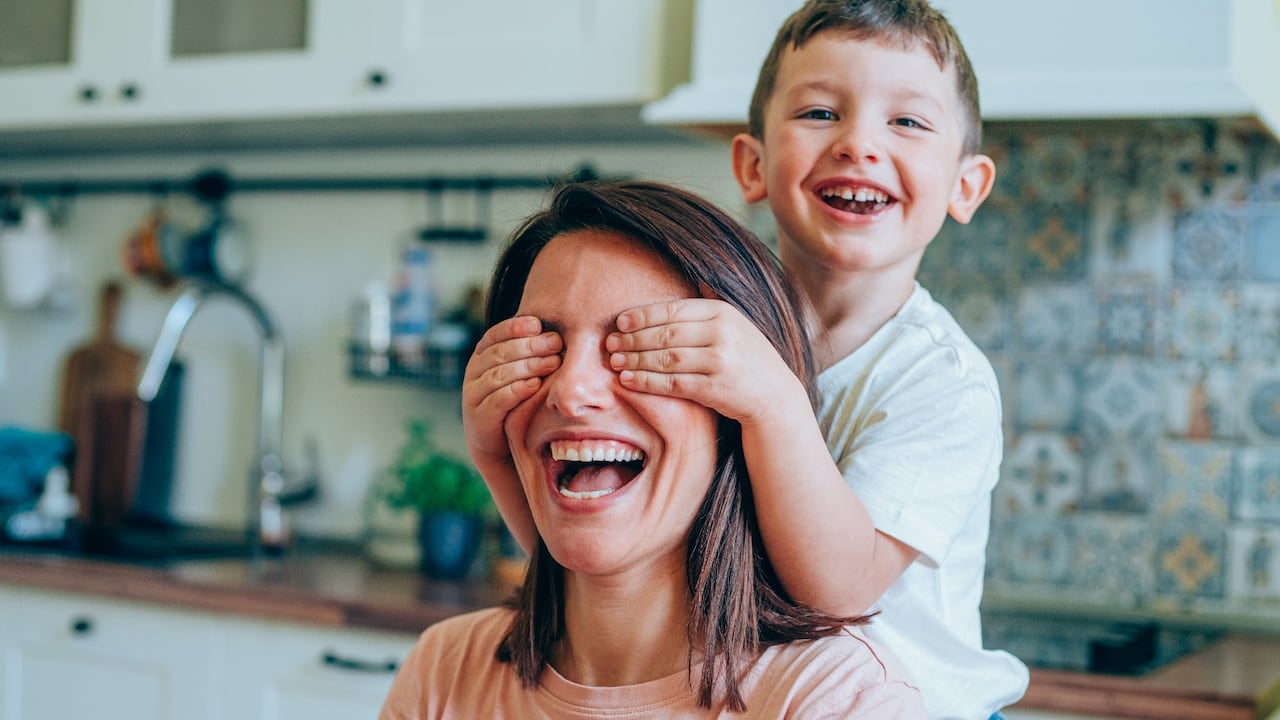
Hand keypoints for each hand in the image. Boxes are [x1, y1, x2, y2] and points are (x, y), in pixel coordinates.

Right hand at [462, 316, 561, 463]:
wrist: (497, 442)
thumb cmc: (515, 400)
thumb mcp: (520, 372)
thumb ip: (531, 353)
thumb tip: (559, 333)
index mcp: (482, 356)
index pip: (495, 335)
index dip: (515, 327)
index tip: (538, 324)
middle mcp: (474, 372)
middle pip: (500, 353)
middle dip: (530, 346)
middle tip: (556, 343)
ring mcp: (474, 395)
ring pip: (499, 375)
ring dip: (528, 366)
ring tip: (553, 362)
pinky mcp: (479, 417)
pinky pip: (497, 400)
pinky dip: (517, 390)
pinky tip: (535, 385)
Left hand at [606, 299, 801, 425]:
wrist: (774, 396)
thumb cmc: (748, 358)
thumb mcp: (737, 324)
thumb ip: (711, 304)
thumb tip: (693, 275)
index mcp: (723, 313)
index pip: (674, 311)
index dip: (643, 316)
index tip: (620, 322)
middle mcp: (723, 334)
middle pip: (666, 334)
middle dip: (634, 339)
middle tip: (609, 344)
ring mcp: (720, 362)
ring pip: (666, 358)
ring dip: (635, 360)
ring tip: (615, 361)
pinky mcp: (715, 389)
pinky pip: (672, 383)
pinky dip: (646, 382)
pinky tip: (628, 380)